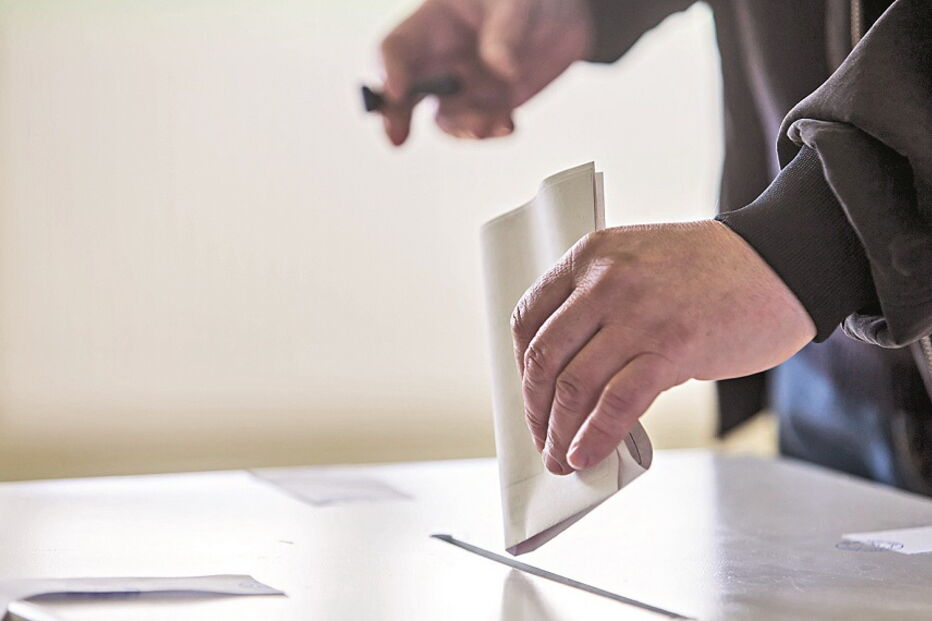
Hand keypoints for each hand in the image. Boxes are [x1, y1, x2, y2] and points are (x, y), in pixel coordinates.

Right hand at [378, 0, 592, 144]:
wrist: (566, 16)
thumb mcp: (515, 2)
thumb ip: (505, 32)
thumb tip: (501, 69)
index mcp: (433, 24)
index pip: (396, 48)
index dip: (388, 71)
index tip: (397, 93)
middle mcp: (440, 59)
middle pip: (403, 92)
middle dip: (396, 116)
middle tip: (397, 138)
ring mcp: (463, 86)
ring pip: (445, 118)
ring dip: (463, 129)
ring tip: (492, 124)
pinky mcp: (489, 105)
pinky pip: (480, 128)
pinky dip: (492, 132)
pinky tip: (510, 125)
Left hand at [511, 220, 815, 474]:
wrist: (781, 262)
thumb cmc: (711, 271)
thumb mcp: (637, 265)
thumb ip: (599, 305)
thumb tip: (570, 376)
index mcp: (590, 255)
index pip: (528, 319)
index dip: (521, 367)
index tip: (530, 396)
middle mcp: (606, 281)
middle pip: (544, 358)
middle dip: (536, 409)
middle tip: (542, 437)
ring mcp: (639, 314)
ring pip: (574, 385)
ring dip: (559, 432)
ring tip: (561, 458)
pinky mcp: (673, 347)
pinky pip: (617, 404)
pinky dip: (594, 437)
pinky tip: (586, 455)